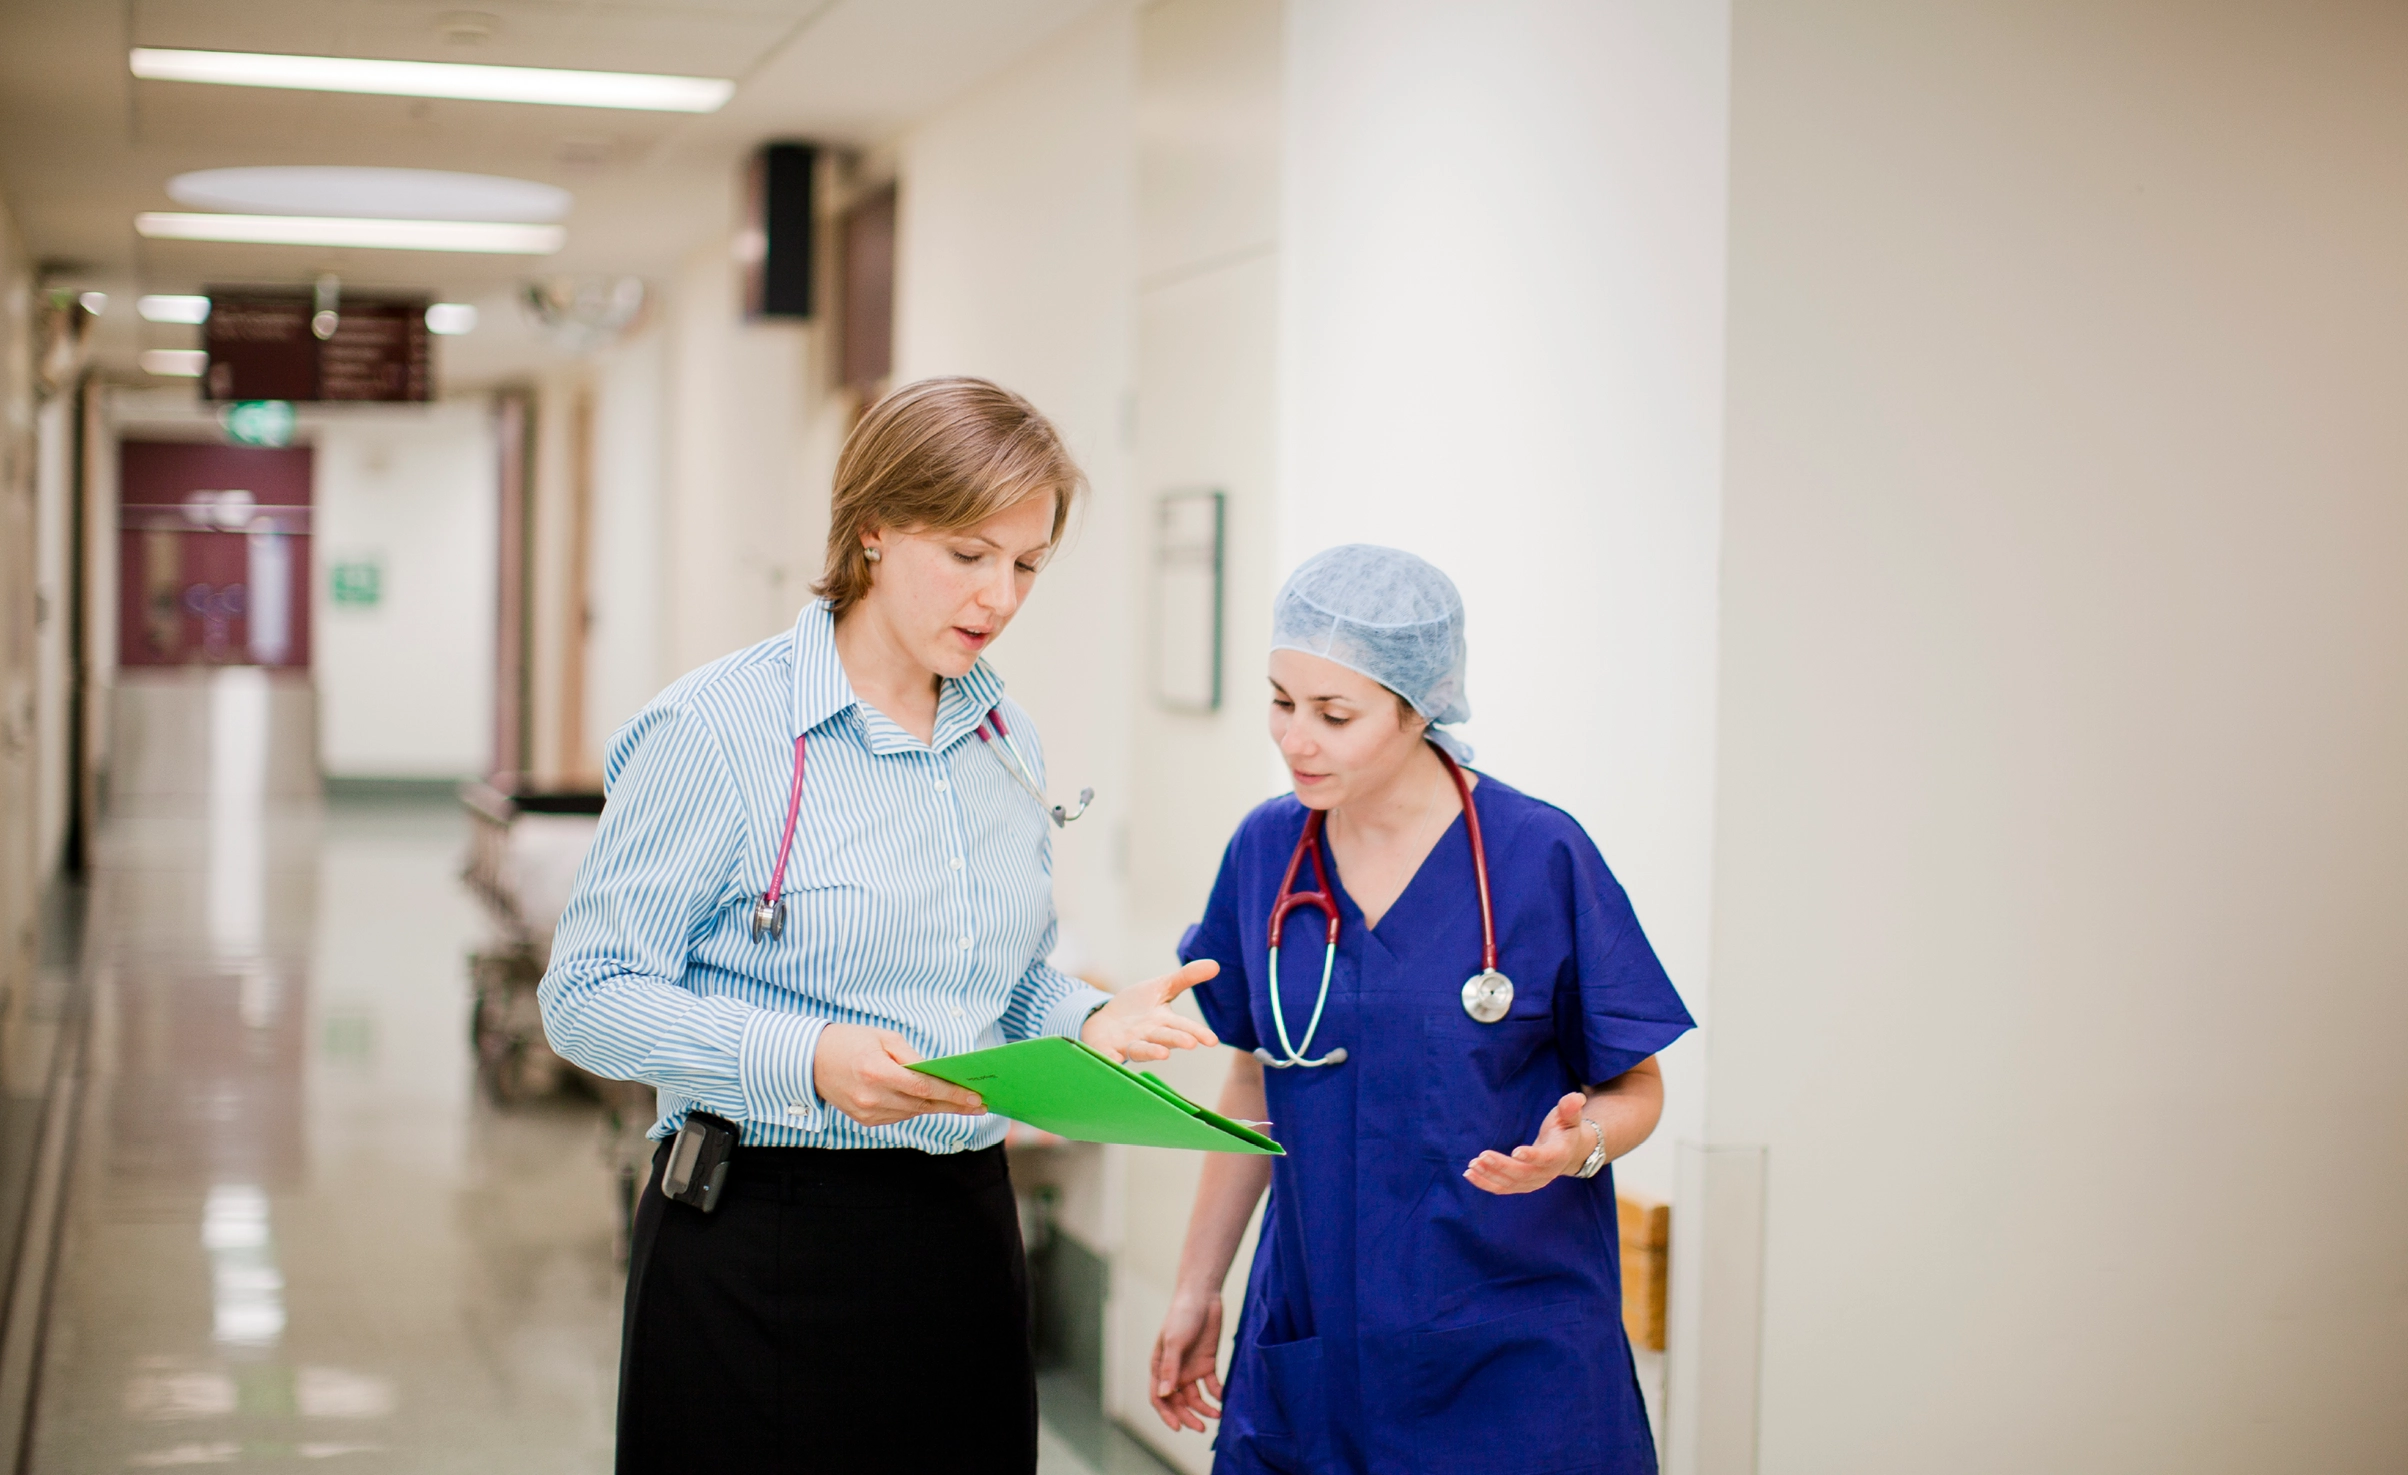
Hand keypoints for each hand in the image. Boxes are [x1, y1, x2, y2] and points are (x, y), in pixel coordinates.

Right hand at [812, 1023, 984, 1126]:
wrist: (809, 1061)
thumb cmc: (849, 1041)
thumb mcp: (883, 1037)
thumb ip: (911, 1057)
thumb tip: (938, 1073)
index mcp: (877, 1072)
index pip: (923, 1088)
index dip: (952, 1094)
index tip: (975, 1097)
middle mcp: (873, 1097)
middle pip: (923, 1104)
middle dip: (954, 1104)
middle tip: (980, 1105)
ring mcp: (868, 1112)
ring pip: (913, 1112)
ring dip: (938, 1107)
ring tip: (964, 1104)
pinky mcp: (865, 1120)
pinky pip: (899, 1116)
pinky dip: (916, 1108)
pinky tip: (933, 1102)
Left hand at [1080, 960, 1220, 1062]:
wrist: (1104, 1020)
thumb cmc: (1137, 1007)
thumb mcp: (1161, 987)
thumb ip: (1186, 978)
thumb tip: (1216, 964)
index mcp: (1163, 1021)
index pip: (1183, 1026)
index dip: (1197, 1033)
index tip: (1213, 1040)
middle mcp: (1148, 1035)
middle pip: (1164, 1037)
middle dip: (1177, 1040)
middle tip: (1190, 1043)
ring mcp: (1128, 1043)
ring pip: (1141, 1049)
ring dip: (1151, 1051)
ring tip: (1164, 1053)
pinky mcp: (1107, 1049)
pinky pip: (1109, 1056)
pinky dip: (1111, 1059)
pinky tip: (1114, 1059)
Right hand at [1149, 1290, 1225, 1432]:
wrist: (1203, 1296)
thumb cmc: (1182, 1316)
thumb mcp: (1174, 1342)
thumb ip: (1169, 1369)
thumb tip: (1164, 1395)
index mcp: (1159, 1366)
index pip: (1159, 1397)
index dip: (1167, 1414)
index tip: (1179, 1428)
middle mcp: (1174, 1371)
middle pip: (1178, 1402)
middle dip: (1188, 1416)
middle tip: (1201, 1428)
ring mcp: (1191, 1368)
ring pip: (1195, 1397)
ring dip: (1204, 1408)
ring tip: (1217, 1415)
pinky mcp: (1207, 1363)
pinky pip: (1211, 1385)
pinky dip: (1217, 1394)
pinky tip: (1223, 1398)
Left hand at [1465, 1092, 1592, 1194]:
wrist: (1568, 1151)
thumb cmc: (1565, 1128)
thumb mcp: (1570, 1116)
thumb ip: (1570, 1108)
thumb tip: (1576, 1098)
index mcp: (1559, 1154)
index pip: (1546, 1158)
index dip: (1532, 1156)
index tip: (1515, 1151)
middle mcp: (1547, 1173)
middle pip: (1523, 1174)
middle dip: (1502, 1166)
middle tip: (1482, 1156)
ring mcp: (1534, 1182)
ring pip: (1510, 1184)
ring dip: (1490, 1176)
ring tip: (1472, 1165)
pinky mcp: (1521, 1185)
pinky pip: (1503, 1188)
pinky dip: (1486, 1183)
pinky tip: (1470, 1174)